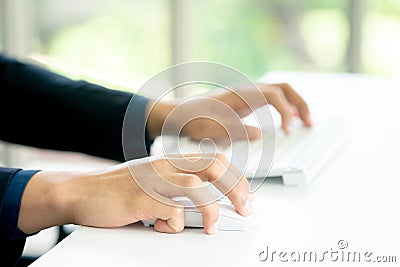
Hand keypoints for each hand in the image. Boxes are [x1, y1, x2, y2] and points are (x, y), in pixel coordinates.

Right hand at [18, 153, 251, 234]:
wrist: (81, 192)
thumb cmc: (119, 191)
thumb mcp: (153, 182)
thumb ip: (178, 188)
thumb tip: (208, 205)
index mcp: (170, 161)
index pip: (214, 159)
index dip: (236, 177)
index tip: (246, 196)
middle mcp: (164, 165)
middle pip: (212, 166)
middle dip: (235, 188)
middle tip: (244, 209)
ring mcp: (152, 180)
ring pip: (195, 186)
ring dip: (210, 210)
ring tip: (211, 227)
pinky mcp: (139, 198)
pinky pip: (169, 210)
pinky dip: (174, 224)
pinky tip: (165, 228)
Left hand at [147, 83, 311, 141]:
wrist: (179, 114)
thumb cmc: (192, 120)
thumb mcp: (211, 129)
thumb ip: (235, 131)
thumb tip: (259, 133)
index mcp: (241, 94)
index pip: (274, 95)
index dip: (286, 111)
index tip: (289, 131)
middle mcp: (247, 91)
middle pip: (283, 88)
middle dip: (299, 103)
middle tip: (309, 123)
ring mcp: (247, 95)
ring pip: (280, 91)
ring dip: (294, 104)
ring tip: (305, 122)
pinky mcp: (245, 102)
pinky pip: (271, 99)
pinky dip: (284, 107)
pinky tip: (286, 121)